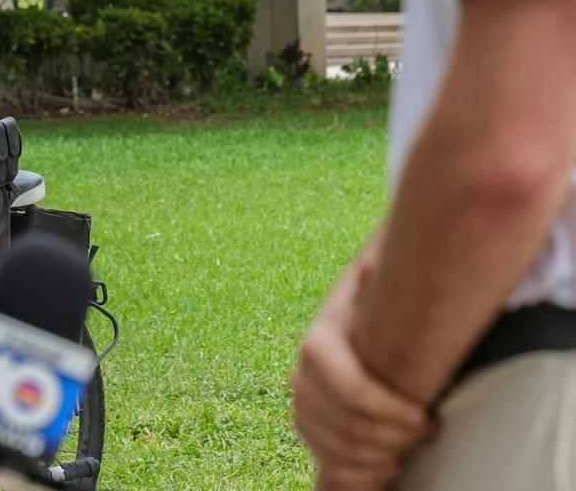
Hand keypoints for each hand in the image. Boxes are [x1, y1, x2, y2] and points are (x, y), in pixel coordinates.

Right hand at [292, 261, 434, 489]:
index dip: (384, 406)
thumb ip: (375, 288)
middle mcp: (303, 377)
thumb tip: (372, 266)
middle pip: (342, 424)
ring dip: (377, 456)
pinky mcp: (312, 426)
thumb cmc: (377, 307)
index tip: (426, 415)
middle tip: (431, 429)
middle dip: (391, 436)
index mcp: (318, 343)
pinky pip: (327, 461)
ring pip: (332, 448)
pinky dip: (357, 473)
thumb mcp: (377, 292)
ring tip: (412, 449)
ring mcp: (304, 405)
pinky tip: (388, 467)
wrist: (357, 317)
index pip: (344, 385)